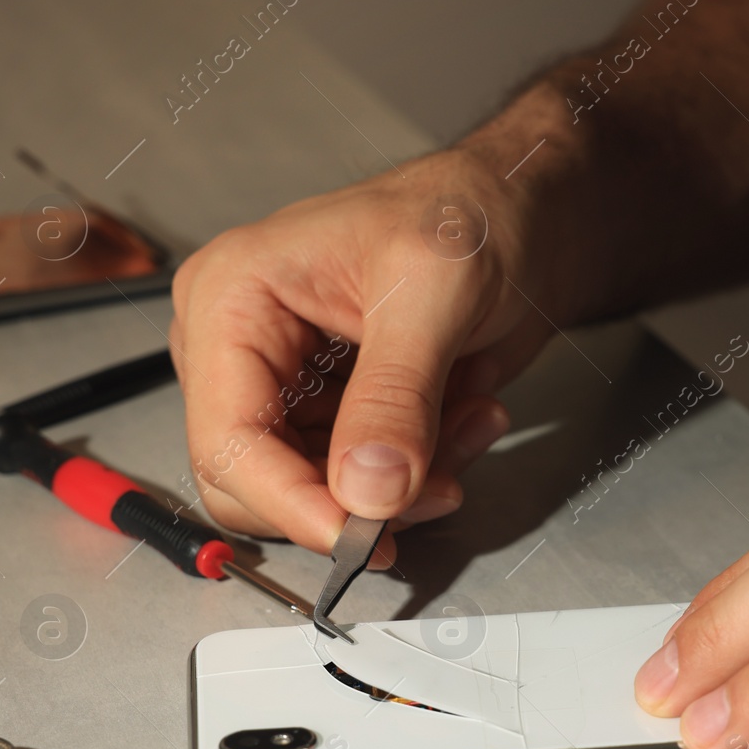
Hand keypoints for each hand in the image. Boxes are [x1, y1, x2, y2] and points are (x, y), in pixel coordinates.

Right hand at [170, 149, 554, 558]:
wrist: (521, 212)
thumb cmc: (466, 212)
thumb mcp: (434, 292)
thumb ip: (397, 395)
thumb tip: (366, 490)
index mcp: (232, 299)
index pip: (227, 440)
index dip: (291, 503)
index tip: (361, 537)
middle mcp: (246, 351)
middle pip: (261, 484)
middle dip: (357, 497)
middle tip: (438, 481)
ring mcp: (292, 387)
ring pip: (323, 494)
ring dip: (409, 481)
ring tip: (472, 417)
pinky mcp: (340, 414)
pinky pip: (368, 484)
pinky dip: (428, 469)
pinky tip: (471, 413)